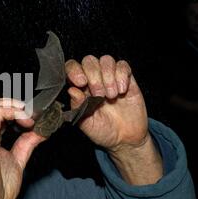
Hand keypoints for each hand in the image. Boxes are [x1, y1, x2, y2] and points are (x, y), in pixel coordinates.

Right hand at [0, 98, 44, 198]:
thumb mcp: (17, 162)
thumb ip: (25, 145)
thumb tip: (39, 132)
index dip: (16, 111)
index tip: (34, 119)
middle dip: (15, 105)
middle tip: (33, 115)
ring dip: (15, 106)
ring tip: (30, 118)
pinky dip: (13, 111)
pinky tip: (26, 122)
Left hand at [65, 55, 162, 184]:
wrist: (125, 138)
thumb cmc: (102, 131)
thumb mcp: (86, 123)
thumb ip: (78, 107)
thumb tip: (71, 90)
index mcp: (79, 88)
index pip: (71, 68)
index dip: (74, 70)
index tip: (80, 82)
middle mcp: (93, 79)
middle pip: (89, 61)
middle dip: (94, 76)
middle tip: (99, 95)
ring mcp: (110, 77)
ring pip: (106, 60)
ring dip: (108, 76)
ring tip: (111, 96)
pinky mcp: (127, 79)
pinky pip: (123, 65)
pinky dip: (122, 76)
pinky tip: (122, 91)